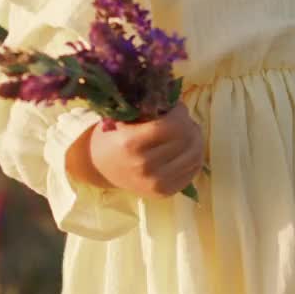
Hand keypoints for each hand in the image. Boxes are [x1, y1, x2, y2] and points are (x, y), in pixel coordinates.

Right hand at [89, 101, 205, 198]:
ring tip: (188, 132)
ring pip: (194, 156)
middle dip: (189, 124)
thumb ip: (147, 109)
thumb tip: (176, 100)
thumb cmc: (111, 136)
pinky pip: (192, 171)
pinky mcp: (164, 193)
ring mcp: (155, 183)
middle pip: (186, 140)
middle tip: (184, 119)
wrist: (99, 168)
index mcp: (130, 143)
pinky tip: (186, 148)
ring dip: (195, 140)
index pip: (172, 126)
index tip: (177, 107)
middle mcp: (144, 166)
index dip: (180, 113)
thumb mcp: (122, 117)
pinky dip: (194, 156)